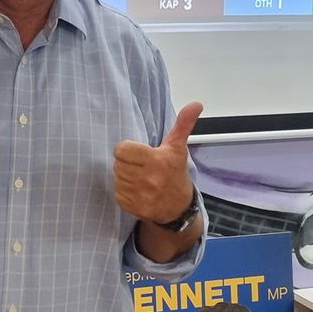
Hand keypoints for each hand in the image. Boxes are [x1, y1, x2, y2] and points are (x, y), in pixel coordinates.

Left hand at [113, 101, 202, 221]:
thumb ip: (183, 124)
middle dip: (126, 164)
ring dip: (125, 178)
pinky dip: (125, 192)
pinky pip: (118, 194)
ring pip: (117, 179)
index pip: (122, 149)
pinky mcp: (134, 208)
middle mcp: (148, 179)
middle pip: (118, 164)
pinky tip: (138, 191)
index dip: (128, 149)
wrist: (179, 207)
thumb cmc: (175, 173)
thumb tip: (196, 104)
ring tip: (139, 178)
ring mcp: (141, 196)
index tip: (138, 153)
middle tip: (140, 167)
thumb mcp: (178, 148)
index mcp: (157, 160)